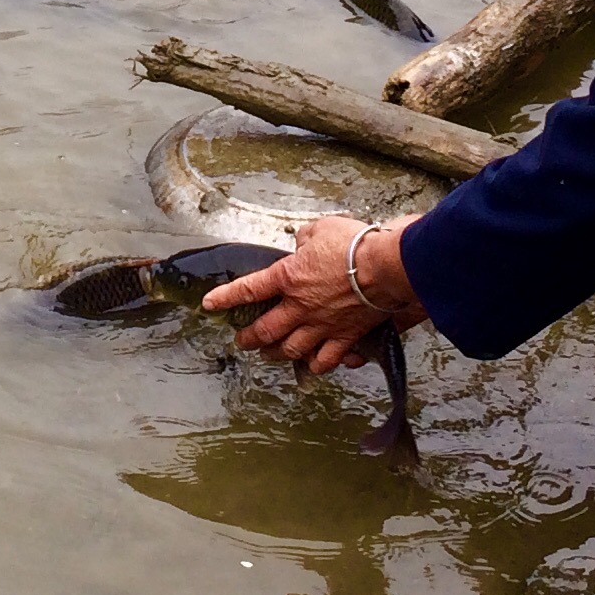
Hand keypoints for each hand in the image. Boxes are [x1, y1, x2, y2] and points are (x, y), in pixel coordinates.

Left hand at [203, 214, 426, 374]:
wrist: (385, 267)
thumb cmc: (354, 244)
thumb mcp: (321, 229)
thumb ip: (305, 238)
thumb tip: (302, 244)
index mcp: (289, 278)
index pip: (248, 290)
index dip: (225, 298)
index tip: (210, 305)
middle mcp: (300, 307)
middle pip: (265, 331)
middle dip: (249, 339)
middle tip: (241, 342)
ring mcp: (322, 326)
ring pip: (291, 350)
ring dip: (277, 354)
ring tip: (270, 355)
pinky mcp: (345, 337)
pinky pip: (326, 360)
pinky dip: (318, 365)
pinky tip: (314, 365)